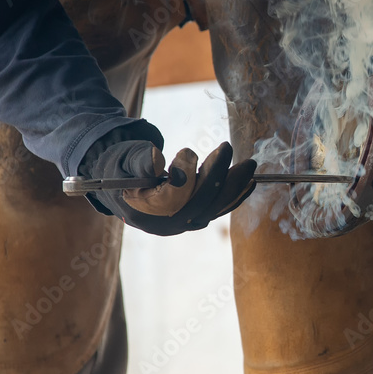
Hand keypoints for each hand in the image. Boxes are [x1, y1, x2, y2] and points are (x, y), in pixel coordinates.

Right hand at [81, 124, 255, 235]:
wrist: (124, 183)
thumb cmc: (122, 167)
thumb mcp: (124, 161)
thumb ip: (140, 161)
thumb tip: (158, 161)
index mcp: (143, 213)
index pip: (170, 200)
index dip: (182, 176)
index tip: (188, 151)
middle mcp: (167, 224)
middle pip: (199, 205)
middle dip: (216, 176)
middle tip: (227, 148)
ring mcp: (184, 224)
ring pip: (214, 208)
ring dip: (233, 185)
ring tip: (248, 165)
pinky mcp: (197, 217)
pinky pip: (220, 208)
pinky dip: (236, 195)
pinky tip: (250, 181)